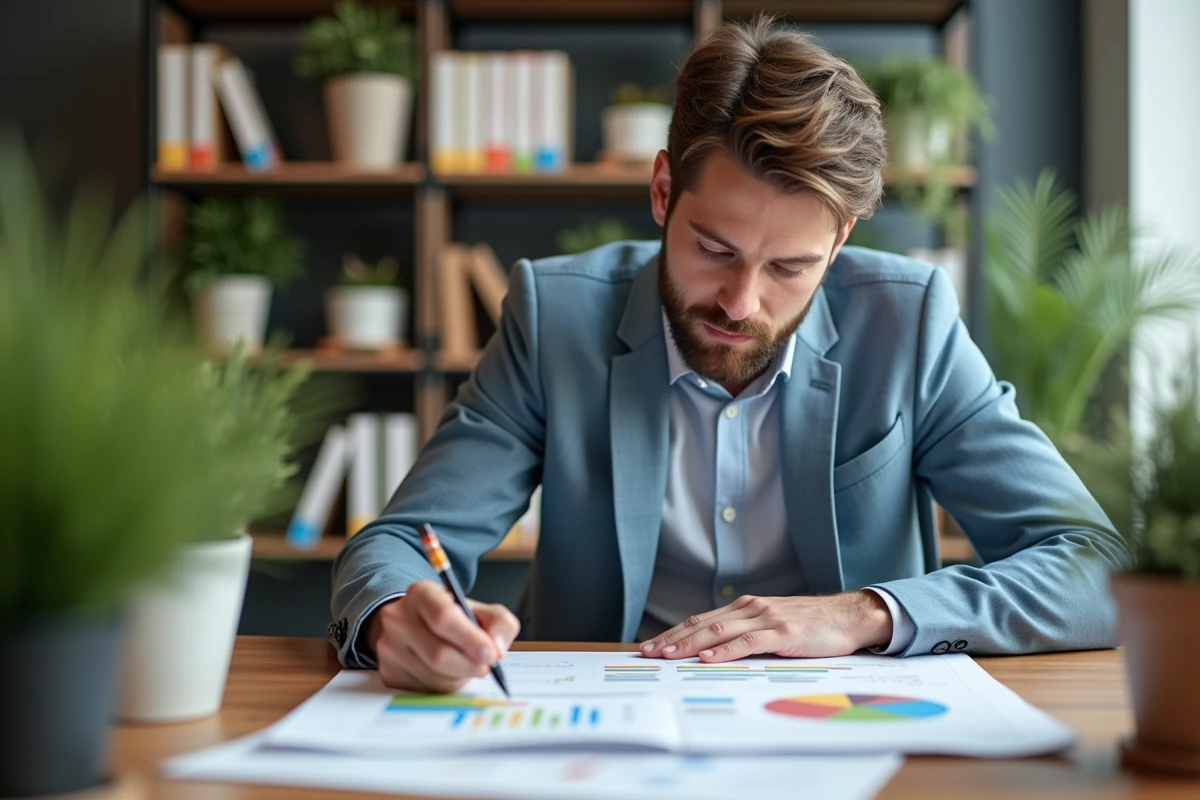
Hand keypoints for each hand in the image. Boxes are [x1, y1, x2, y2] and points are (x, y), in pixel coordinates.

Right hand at [368, 580, 520, 692]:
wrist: (414, 626)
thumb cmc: (452, 619)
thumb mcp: (479, 610)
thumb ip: (500, 623)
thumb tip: (497, 647)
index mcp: (422, 593)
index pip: (443, 617)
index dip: (470, 639)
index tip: (490, 654)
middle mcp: (398, 617)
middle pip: (438, 653)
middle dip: (468, 665)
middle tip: (485, 667)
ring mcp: (388, 646)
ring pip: (432, 677)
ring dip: (457, 678)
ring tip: (462, 665)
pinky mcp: (387, 672)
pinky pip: (422, 691)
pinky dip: (442, 688)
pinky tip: (445, 674)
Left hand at [639, 591, 891, 661]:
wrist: (848, 616)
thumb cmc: (811, 626)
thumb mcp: (772, 626)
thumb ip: (746, 634)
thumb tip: (713, 653)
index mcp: (745, 607)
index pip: (700, 620)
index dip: (674, 633)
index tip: (651, 646)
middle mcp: (750, 608)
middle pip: (702, 624)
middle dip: (672, 639)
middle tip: (647, 652)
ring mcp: (765, 618)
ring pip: (718, 631)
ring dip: (689, 644)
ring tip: (667, 655)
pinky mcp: (782, 631)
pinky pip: (747, 642)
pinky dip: (724, 650)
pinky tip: (707, 659)